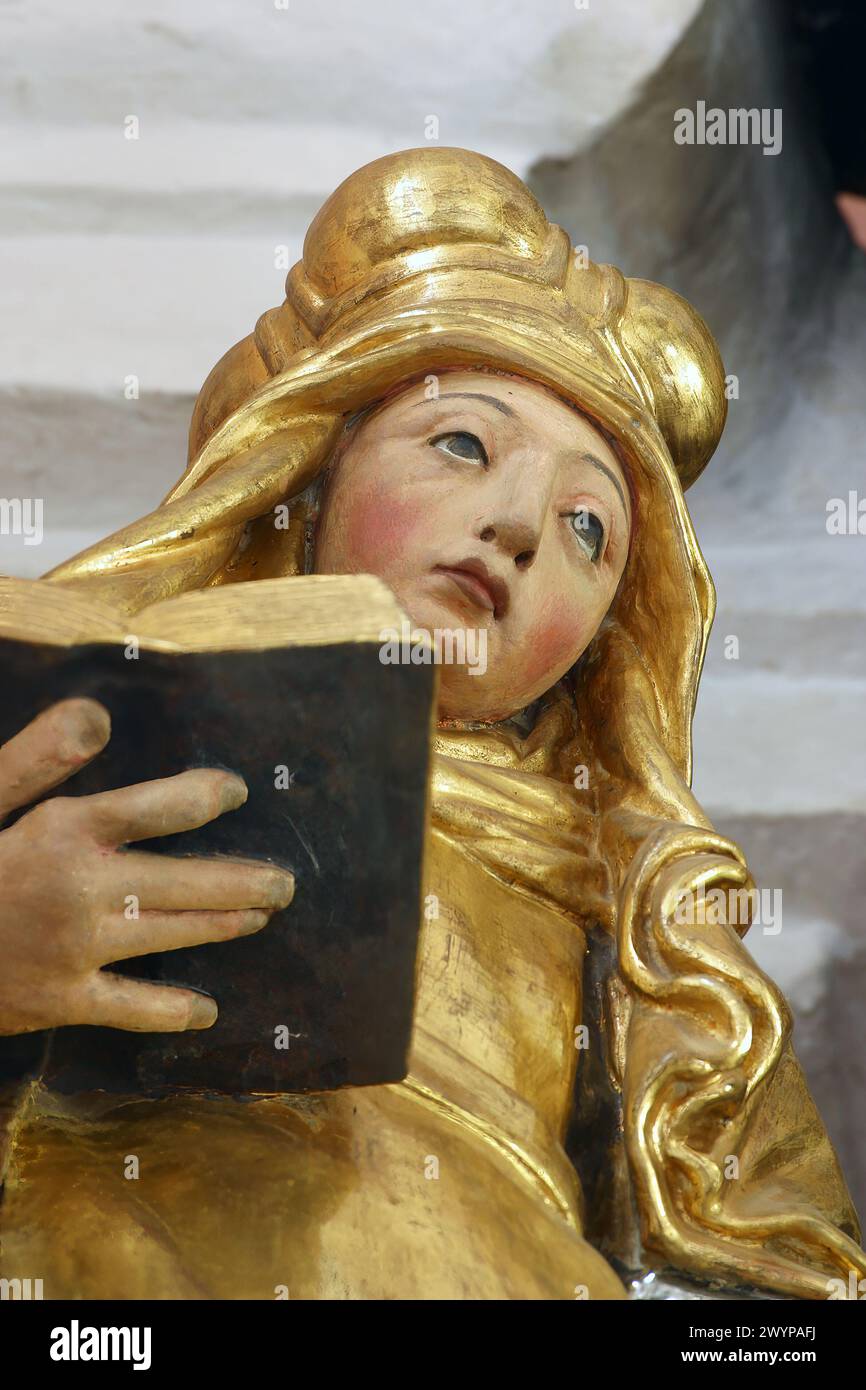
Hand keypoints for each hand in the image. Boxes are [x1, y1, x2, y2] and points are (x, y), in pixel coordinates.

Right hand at [0, 697, 293, 1035]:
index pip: (158, 807)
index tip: (236, 791)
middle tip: (285, 882)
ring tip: (262, 917)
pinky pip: (131, 1009)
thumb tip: (98, 715)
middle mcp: (85, 889)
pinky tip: (206, 1012)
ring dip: (223, 927)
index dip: (205, 796)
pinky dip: (171, 1011)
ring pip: (172, 936)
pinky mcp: (62, 1000)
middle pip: (186, 881)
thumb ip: (36, 757)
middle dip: (242, 881)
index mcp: (65, 832)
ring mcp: (79, 950)